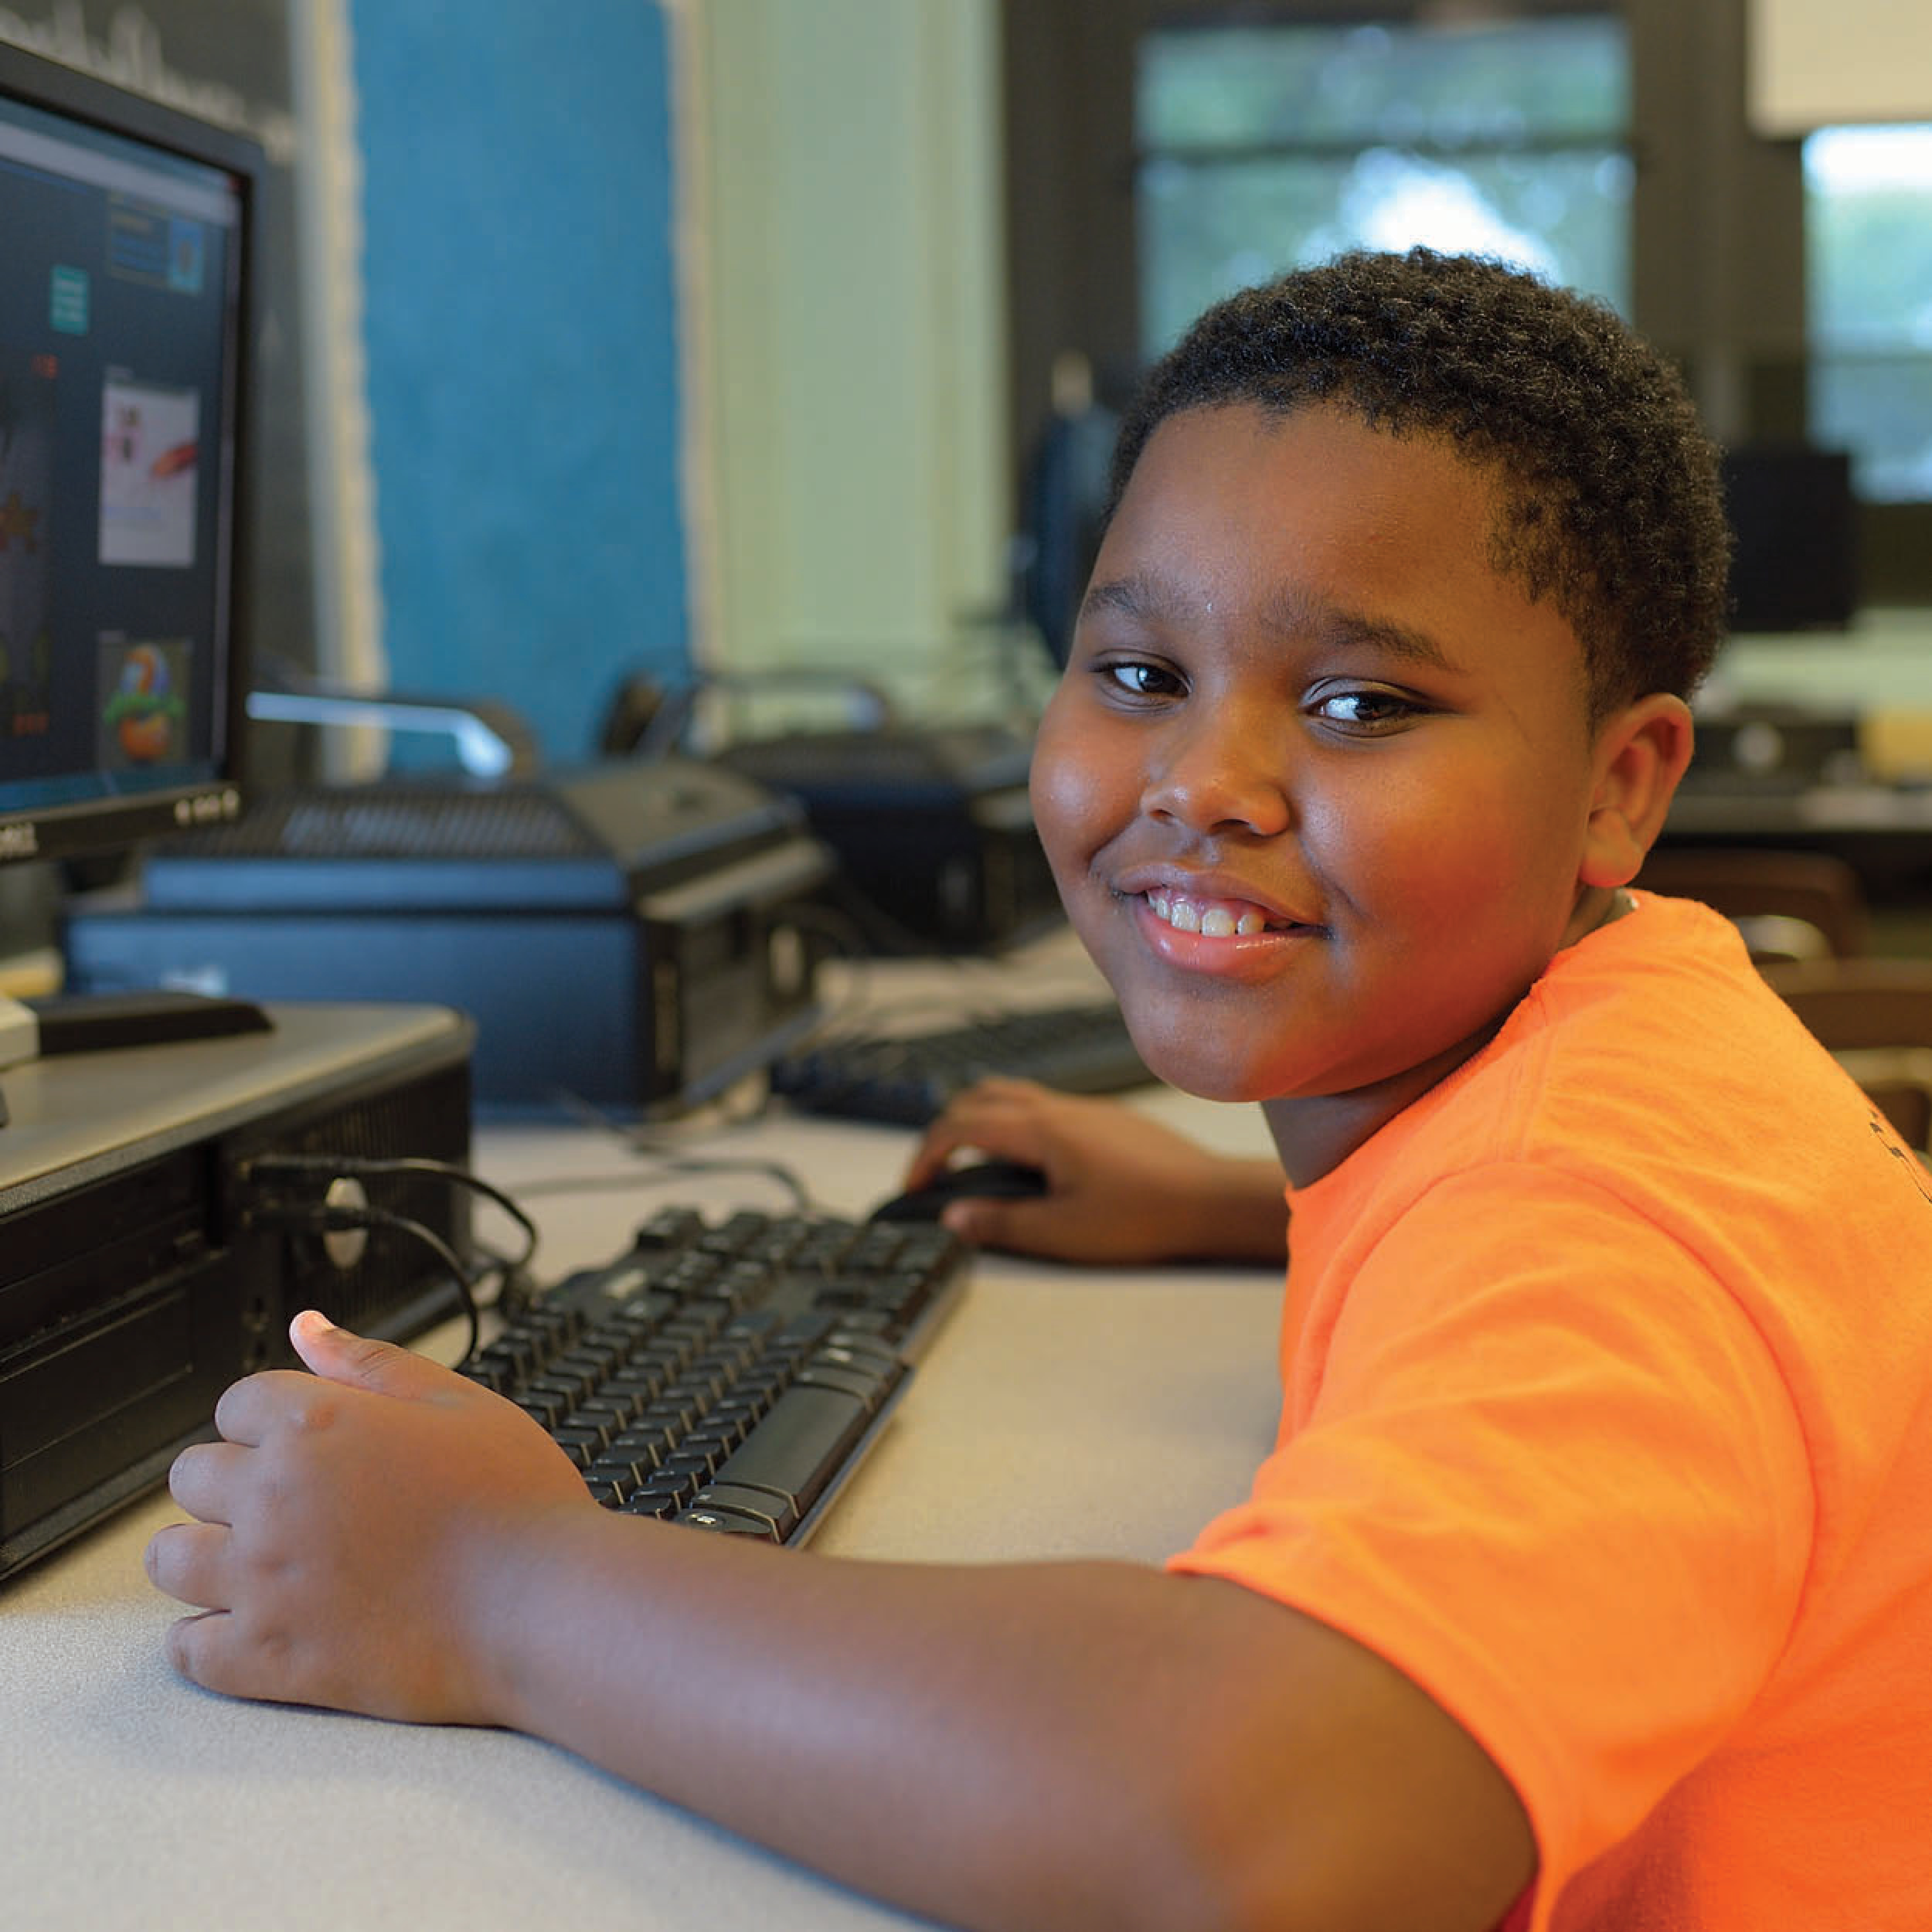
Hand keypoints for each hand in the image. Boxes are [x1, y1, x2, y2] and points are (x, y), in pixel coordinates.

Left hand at [145, 1311, 593, 1723]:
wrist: (544, 1604)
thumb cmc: (517, 1502)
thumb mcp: (458, 1403)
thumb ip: (371, 1363)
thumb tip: (308, 1326)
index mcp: (317, 1425)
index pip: (238, 1403)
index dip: (272, 1419)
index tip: (308, 1444)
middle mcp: (275, 1498)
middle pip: (192, 1475)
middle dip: (230, 1481)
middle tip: (289, 1501)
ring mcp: (264, 1582)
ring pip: (170, 1560)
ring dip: (202, 1554)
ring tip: (255, 1562)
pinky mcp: (270, 1658)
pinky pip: (188, 1651)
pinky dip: (205, 1640)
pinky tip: (247, 1627)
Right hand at [900, 1078, 1287, 1263]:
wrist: (1212, 1200)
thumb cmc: (1144, 1216)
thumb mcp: (1061, 1233)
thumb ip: (1001, 1223)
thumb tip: (954, 1216)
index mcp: (1041, 1130)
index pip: (960, 1126)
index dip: (927, 1154)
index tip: (915, 1186)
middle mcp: (1059, 1108)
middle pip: (980, 1097)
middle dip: (945, 1129)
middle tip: (934, 1169)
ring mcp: (1085, 1109)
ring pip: (1014, 1094)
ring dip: (980, 1118)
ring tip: (972, 1159)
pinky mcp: (1107, 1120)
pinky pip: (1045, 1105)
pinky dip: (1015, 1121)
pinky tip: (1029, 1161)